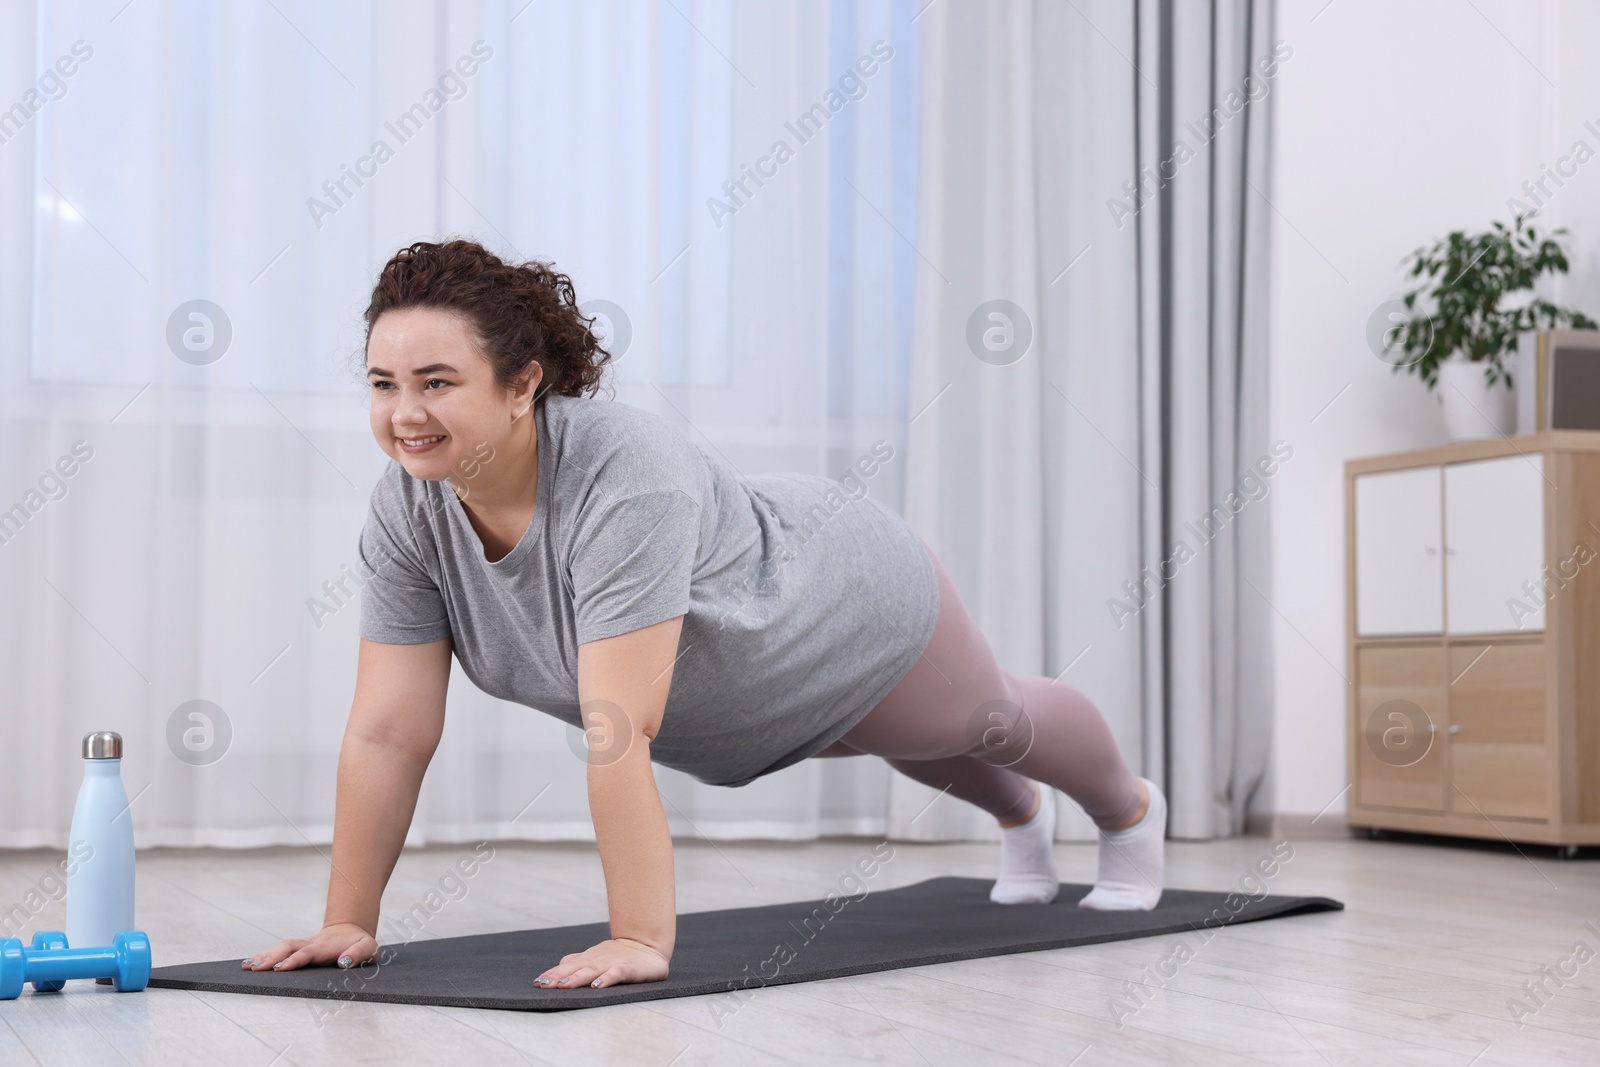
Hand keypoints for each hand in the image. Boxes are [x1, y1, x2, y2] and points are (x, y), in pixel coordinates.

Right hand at [242, 922, 377, 972]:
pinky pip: (279, 950)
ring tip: (246, 966)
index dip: (294, 960)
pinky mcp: (297, 948)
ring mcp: (303, 944)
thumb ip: (359, 954)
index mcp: (326, 946)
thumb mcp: (368, 947)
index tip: (280, 968)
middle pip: (288, 947)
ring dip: (264, 956)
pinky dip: (263, 955)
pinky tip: (249, 963)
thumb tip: (344, 962)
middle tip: (256, 968)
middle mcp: (311, 944)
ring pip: (281, 947)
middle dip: (271, 957)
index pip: (307, 953)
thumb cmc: (360, 943)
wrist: (352, 930)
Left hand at [534, 937, 669, 988]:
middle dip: (558, 977)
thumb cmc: (620, 953)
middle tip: (543, 985)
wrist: (648, 945)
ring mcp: (612, 964)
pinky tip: (597, 986)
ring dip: (576, 978)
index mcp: (588, 959)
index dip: (552, 974)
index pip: (566, 967)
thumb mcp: (596, 956)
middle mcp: (597, 961)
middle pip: (575, 969)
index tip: (537, 982)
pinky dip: (606, 979)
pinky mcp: (628, 969)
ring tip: (563, 985)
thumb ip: (578, 961)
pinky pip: (616, 974)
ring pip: (591, 971)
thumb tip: (558, 966)